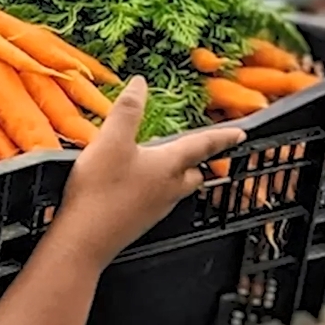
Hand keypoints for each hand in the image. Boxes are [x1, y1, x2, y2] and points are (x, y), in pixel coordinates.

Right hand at [58, 76, 246, 264]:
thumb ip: (126, 111)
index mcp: (168, 165)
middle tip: (196, 153)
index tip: (240, 133)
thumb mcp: (110, 142)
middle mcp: (169, 188)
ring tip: (161, 166)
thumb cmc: (100, 190)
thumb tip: (139, 84)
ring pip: (177, 189)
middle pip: (193, 173)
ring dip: (175, 177)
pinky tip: (133, 188)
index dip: (222, 136)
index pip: (202, 145)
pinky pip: (156, 202)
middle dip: (197, 162)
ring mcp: (155, 209)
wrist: (84, 240)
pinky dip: (153, 191)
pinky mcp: (139, 223)